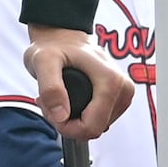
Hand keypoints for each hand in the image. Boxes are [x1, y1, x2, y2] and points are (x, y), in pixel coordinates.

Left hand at [25, 27, 132, 141]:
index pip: (92, 127)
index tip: (51, 110)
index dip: (67, 127)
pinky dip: (81, 116)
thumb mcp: (43, 61)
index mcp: (111, 81)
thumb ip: (50, 87)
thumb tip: (62, 116)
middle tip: (50, 101)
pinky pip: (99, 121)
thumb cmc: (54, 46)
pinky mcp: (120, 99)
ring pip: (96, 127)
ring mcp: (124, 95)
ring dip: (73, 120)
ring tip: (58, 98)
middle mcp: (123, 89)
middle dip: (68, 123)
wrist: (63, 37)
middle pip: (95, 129)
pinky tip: (69, 100)